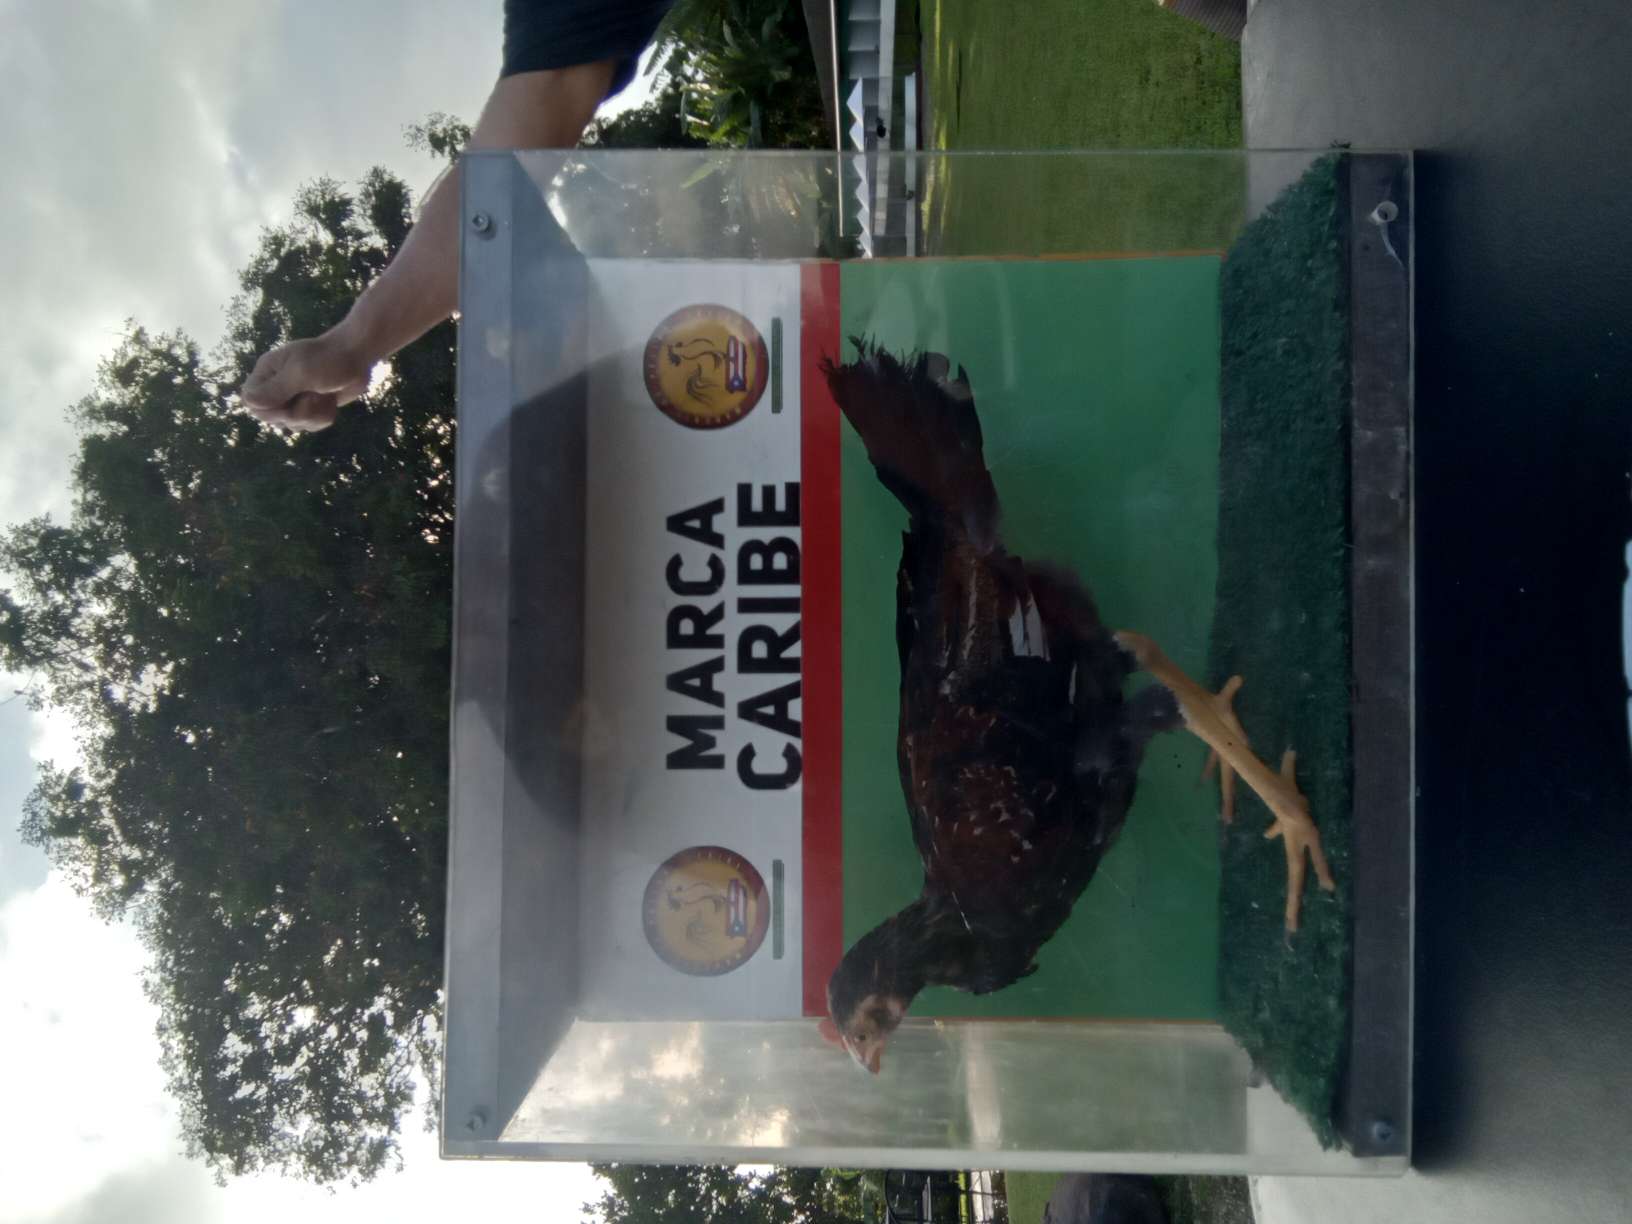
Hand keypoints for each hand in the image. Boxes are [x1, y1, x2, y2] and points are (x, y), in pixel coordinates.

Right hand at [240, 331, 370, 431]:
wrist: (356, 356)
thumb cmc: (327, 359)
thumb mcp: (301, 373)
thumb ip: (276, 389)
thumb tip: (247, 402)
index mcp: (266, 373)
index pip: (251, 402)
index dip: (268, 410)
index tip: (288, 405)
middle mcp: (276, 387)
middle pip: (272, 418)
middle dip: (297, 414)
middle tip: (313, 396)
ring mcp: (293, 399)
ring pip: (293, 425)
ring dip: (314, 416)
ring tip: (323, 396)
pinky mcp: (310, 408)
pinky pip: (310, 426)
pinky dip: (323, 418)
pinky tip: (330, 402)